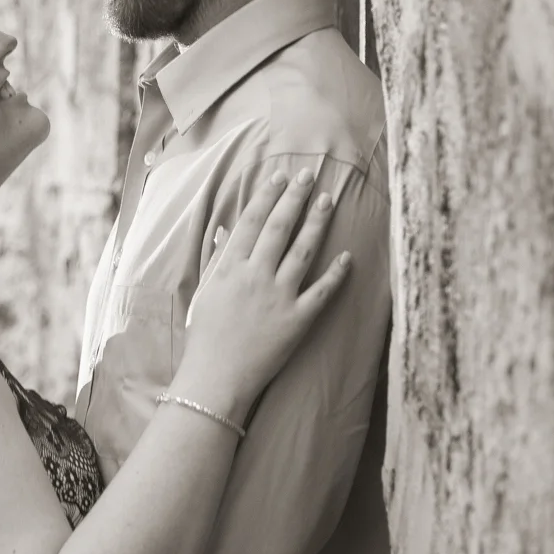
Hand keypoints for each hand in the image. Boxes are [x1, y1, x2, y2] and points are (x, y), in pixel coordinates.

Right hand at [178, 166, 351, 414]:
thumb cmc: (204, 338)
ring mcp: (279, 296)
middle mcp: (255, 276)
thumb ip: (218, 261)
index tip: (279, 177)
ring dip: (316, 223)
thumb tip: (226, 232)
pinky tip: (348, 256)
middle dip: (294, 198)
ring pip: (303, 250)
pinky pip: (322, 291)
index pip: (251, 222)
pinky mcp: (298, 320)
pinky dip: (337, 273)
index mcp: (230, 268)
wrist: (216, 378)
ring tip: (327, 200)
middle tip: (308, 175)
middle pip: (279, 228)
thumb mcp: (205, 293)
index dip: (267, 196)